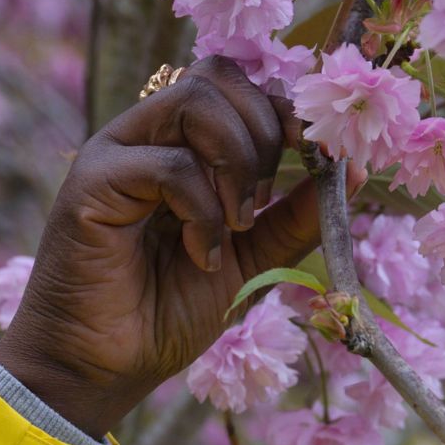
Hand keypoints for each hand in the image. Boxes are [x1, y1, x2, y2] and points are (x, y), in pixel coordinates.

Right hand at [0, 56, 352, 434]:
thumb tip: (352, 171)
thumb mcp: (254, 261)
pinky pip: (167, 163)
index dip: (284, 110)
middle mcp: (147, 136)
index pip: (238, 87)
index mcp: (182, 146)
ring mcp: (117, 153)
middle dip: (264, 134)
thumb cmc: (168, 313)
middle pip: (218, 76)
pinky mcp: (92, 182)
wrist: (106, 367)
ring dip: (236, 162)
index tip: (318, 155)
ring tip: (237, 225)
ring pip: (194, 101)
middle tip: (263, 203)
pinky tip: (203, 254)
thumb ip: (295, 216)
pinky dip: (201, 209)